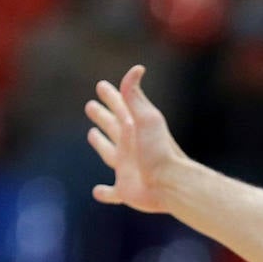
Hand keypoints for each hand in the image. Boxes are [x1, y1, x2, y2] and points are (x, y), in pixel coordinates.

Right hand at [86, 65, 183, 213]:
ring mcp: (128, 169)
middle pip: (113, 127)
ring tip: (92, 135)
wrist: (172, 183)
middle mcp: (130, 147)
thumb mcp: (147, 118)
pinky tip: (97, 192)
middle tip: (90, 105)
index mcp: (135, 129)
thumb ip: (135, 95)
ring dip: (101, 144)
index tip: (101, 85)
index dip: (111, 96)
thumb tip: (137, 68)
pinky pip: (112, 193)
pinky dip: (104, 193)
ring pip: (110, 154)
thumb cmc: (160, 150)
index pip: (120, 107)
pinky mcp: (126, 191)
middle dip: (103, 116)